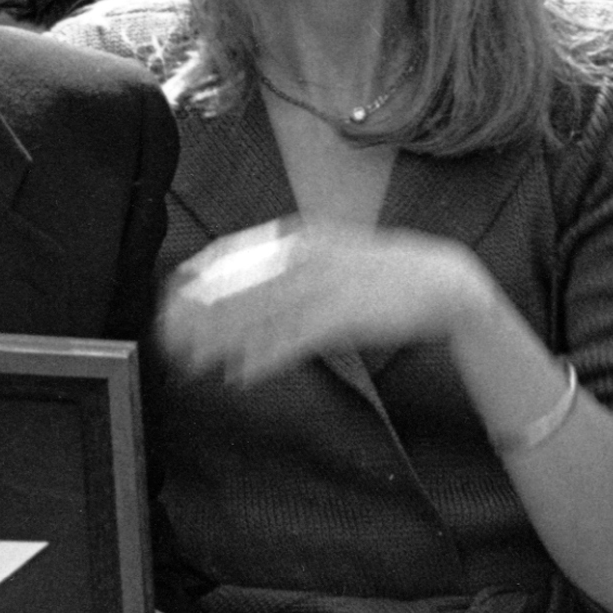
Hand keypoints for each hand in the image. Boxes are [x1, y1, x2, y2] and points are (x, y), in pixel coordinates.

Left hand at [161, 218, 509, 384]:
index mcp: (301, 237)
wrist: (442, 283)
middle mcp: (308, 257)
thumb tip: (243, 289)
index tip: (171, 297)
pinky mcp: (345, 318)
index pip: (234, 253)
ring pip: (260, 316)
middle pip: (239, 287)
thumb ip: (287, 269)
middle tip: (170, 339)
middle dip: (200, 315)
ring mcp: (326, 287)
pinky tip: (242, 374)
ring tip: (194, 362)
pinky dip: (265, 358)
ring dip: (223, 341)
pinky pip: (294, 341)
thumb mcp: (329, 257)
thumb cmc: (378, 275)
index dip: (198, 277)